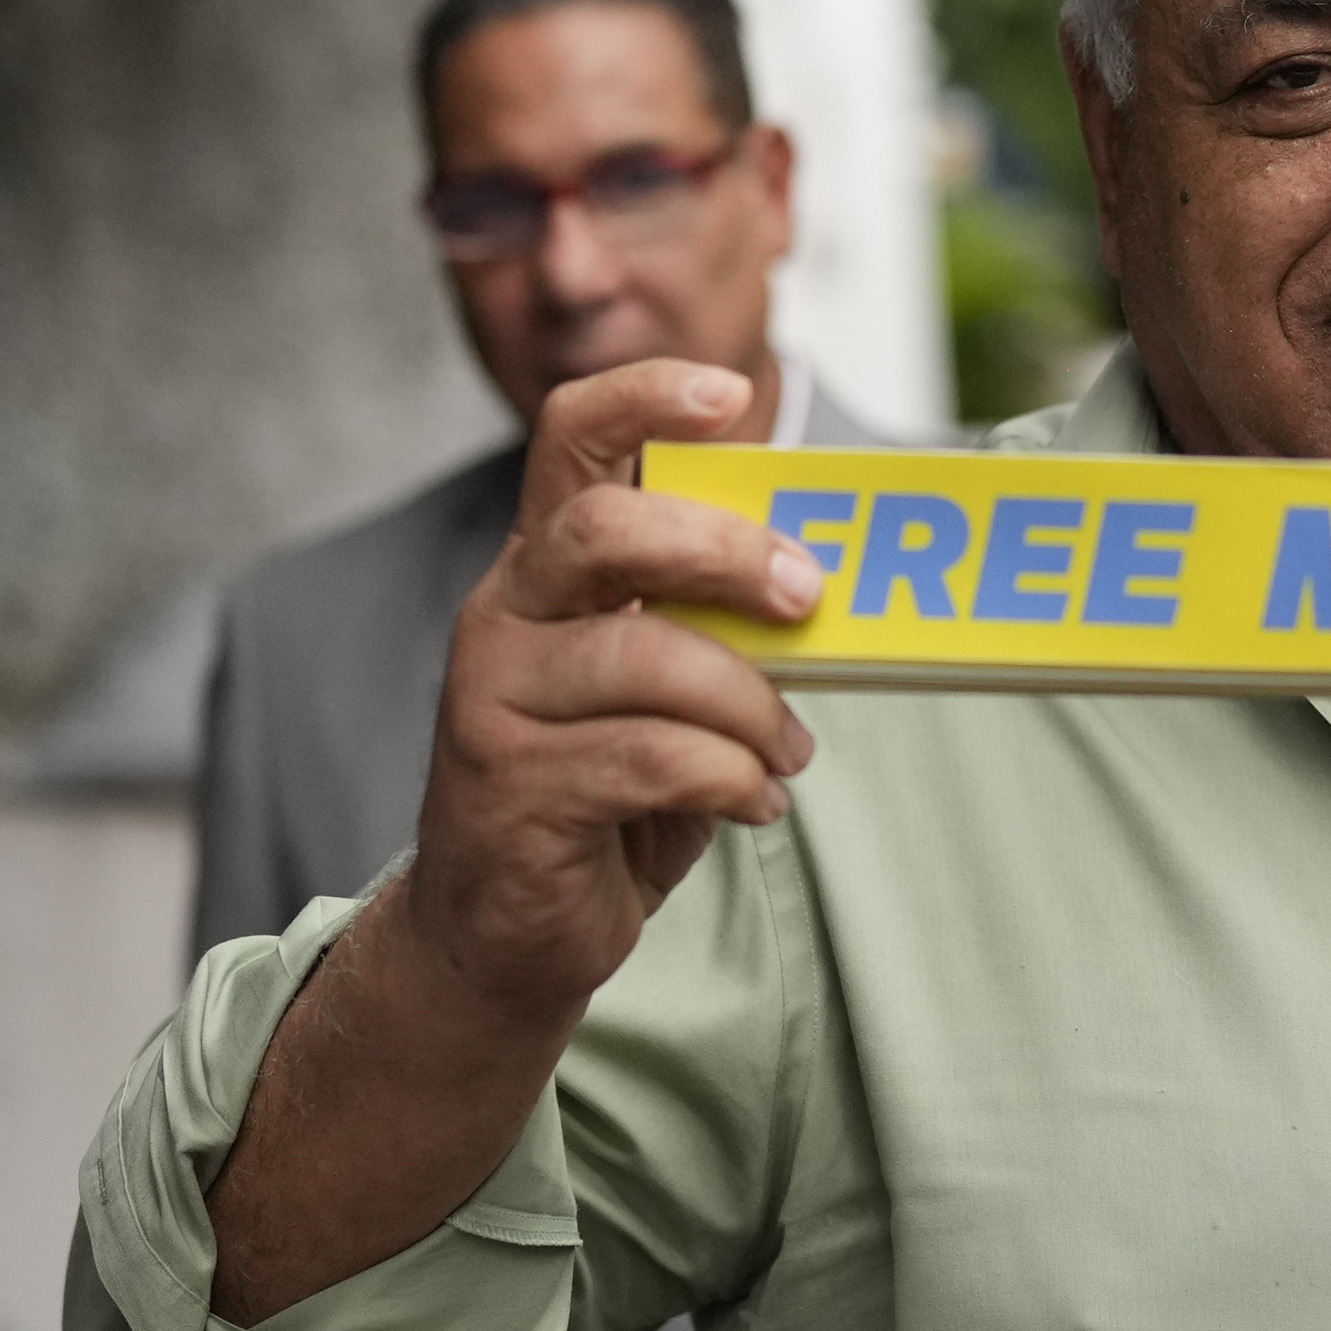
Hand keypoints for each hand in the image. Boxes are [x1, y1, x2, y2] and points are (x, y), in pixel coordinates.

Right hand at [207, 358, 820, 1324]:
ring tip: (785, 754)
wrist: (504, 937)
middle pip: (605, 530)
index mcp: (547, 572)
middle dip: (725, 552)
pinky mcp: (508, 793)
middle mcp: (505, 620)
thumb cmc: (605, 795)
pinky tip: (750, 805)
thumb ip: (720, 629)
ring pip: (642, 660)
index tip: (731, 393)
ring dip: (747, 706)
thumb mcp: (667, 692)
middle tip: (812, 597)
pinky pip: (644, 761)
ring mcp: (493, 705)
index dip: (645, 397)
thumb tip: (836, 577)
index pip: (570, 440)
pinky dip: (724, 779)